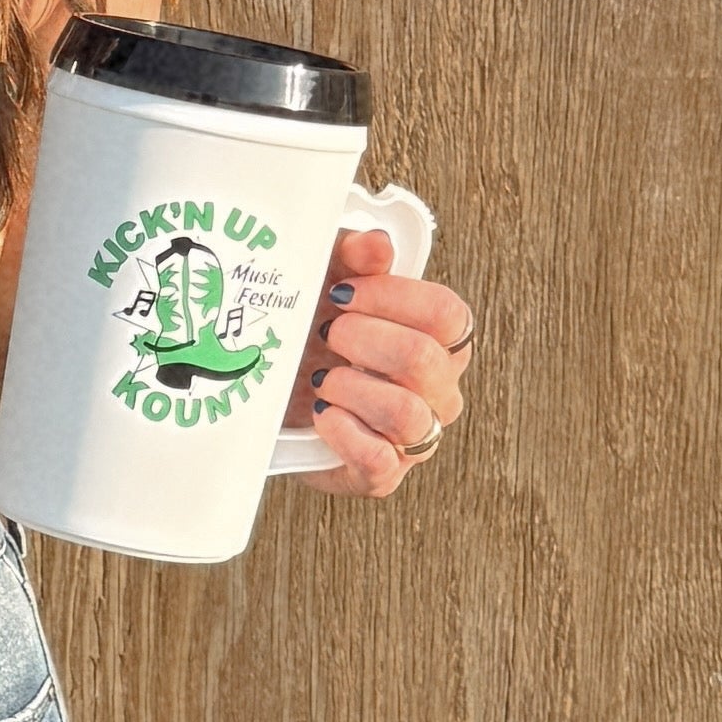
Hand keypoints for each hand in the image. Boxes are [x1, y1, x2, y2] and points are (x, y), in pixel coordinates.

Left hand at [283, 230, 474, 495]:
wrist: (273, 397)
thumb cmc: (313, 334)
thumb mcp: (326, 281)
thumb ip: (354, 257)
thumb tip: (375, 246)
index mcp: (441, 342)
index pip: (448, 314)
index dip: (394, 297)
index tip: (343, 292)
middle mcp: (439, 391)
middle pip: (426, 361)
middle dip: (366, 339)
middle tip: (327, 331)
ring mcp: (414, 437)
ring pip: (408, 415)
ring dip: (354, 388)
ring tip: (321, 377)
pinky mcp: (380, 475)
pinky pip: (380, 461)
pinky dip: (344, 433)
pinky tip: (321, 413)